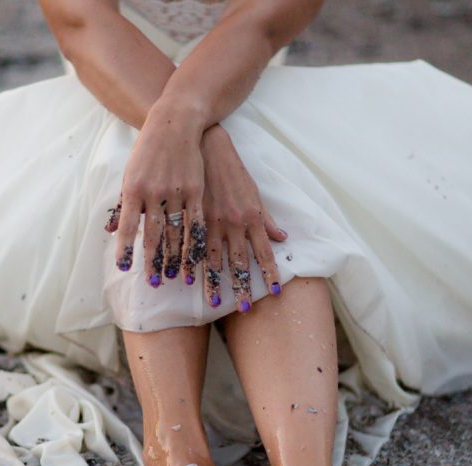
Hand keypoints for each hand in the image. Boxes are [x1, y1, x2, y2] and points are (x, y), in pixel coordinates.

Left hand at [106, 101, 205, 286]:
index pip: (129, 226)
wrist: (173, 124)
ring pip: (175, 231)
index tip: (125, 268)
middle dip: (153, 260)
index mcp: (133, 189)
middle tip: (155, 282)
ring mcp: (176, 191)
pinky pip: (196, 220)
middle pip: (153, 234)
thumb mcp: (130, 175)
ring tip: (175, 275)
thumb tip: (112, 231)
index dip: (126, 248)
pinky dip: (195, 240)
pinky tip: (195, 256)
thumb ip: (123, 205)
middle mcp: (154, 192)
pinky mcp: (195, 189)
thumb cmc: (146, 151)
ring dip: (175, 256)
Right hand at [197, 124, 286, 310]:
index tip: (274, 293)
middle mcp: (234, 224)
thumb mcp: (255, 195)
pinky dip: (192, 265)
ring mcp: (213, 223)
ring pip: (216, 260)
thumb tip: (283, 239)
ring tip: (215, 304)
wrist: (207, 149)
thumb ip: (267, 220)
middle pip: (241, 263)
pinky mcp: (194, 219)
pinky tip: (188, 279)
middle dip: (243, 288)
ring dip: (215, 283)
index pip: (265, 252)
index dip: (270, 273)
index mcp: (252, 218)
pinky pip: (194, 247)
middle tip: (244, 310)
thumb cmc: (233, 171)